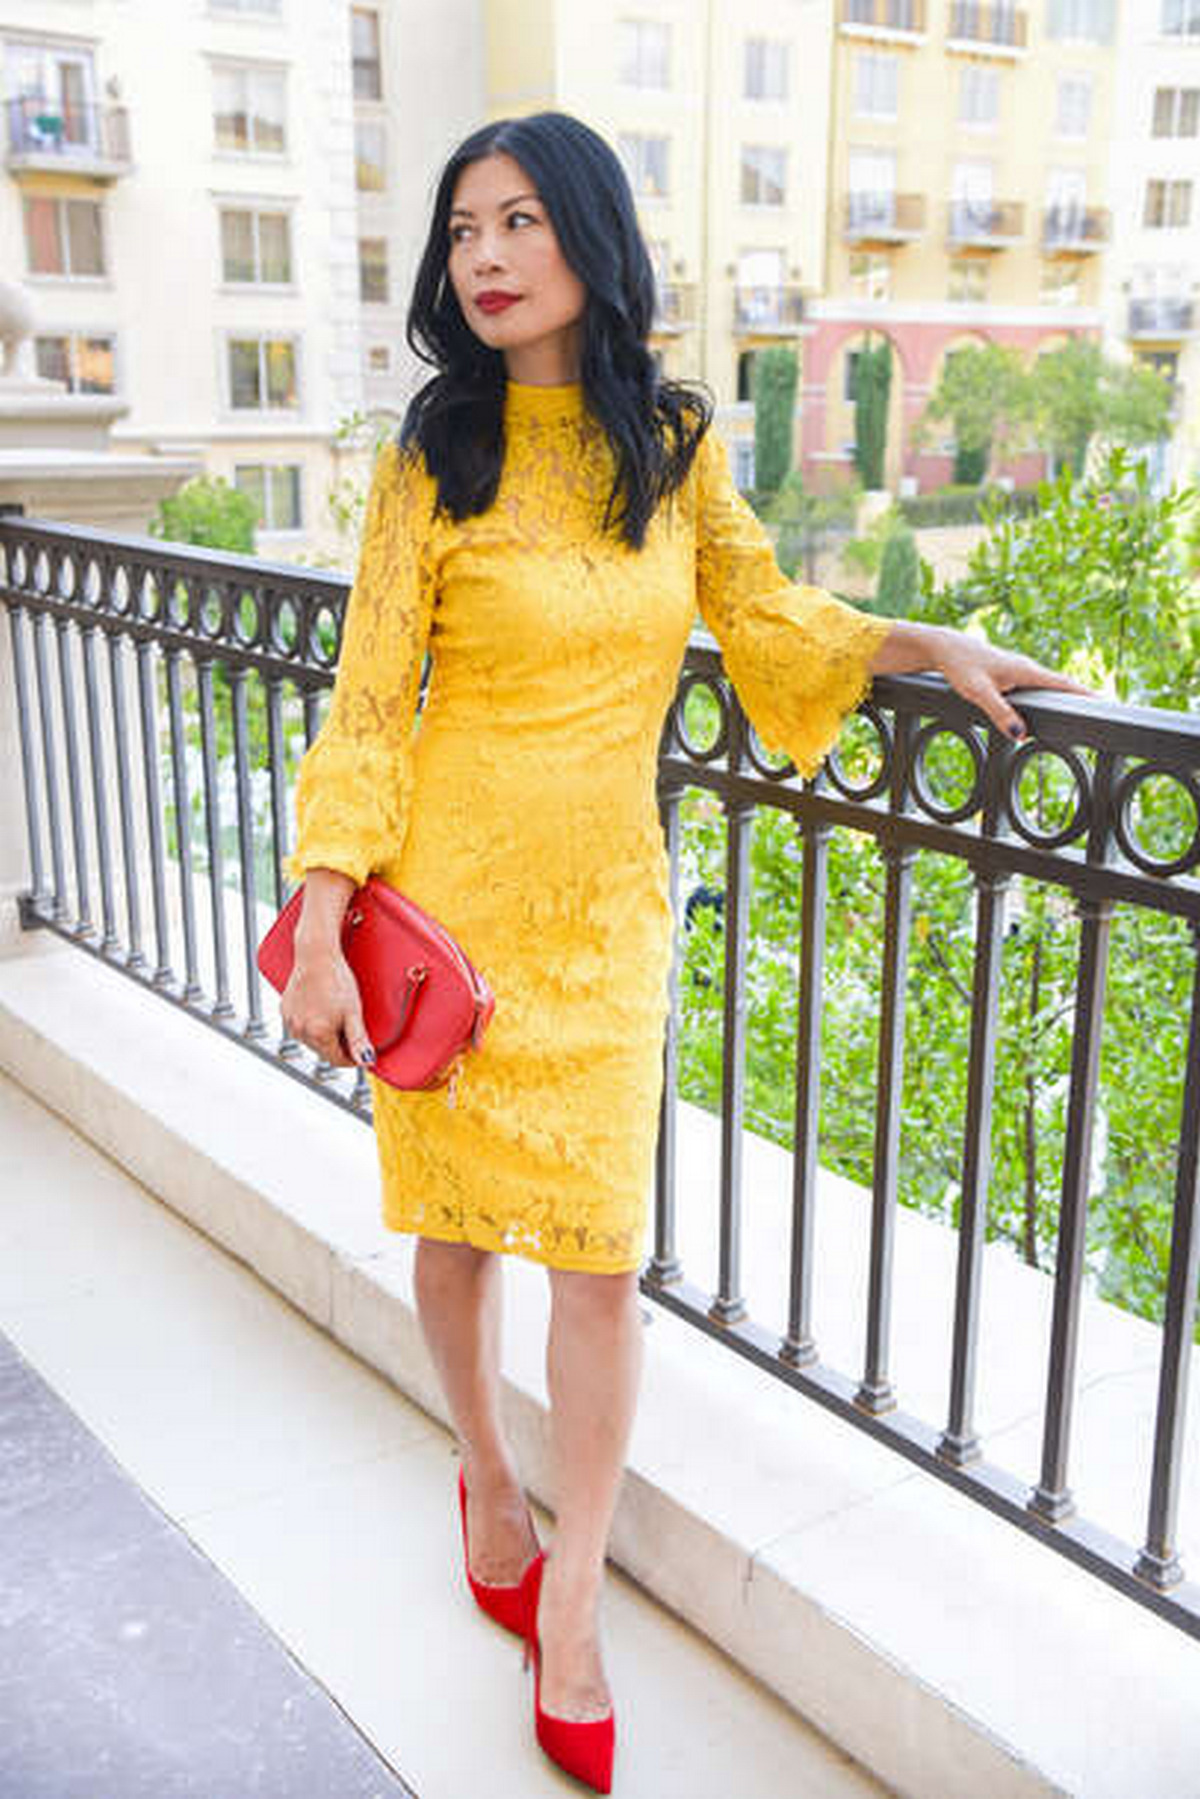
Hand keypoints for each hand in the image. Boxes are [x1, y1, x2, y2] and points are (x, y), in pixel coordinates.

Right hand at [281, 948, 374, 1068]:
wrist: (317, 956)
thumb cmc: (336, 980)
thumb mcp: (354, 1012)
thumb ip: (358, 1040)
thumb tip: (366, 1061)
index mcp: (318, 1034)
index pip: (337, 1060)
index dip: (351, 1059)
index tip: (359, 1053)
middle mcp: (300, 1031)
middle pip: (323, 1052)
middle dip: (337, 1047)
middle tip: (349, 1031)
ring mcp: (290, 1021)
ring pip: (310, 1040)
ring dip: (322, 1036)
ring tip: (334, 1017)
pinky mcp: (284, 1010)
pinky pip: (299, 1027)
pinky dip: (310, 1024)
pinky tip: (319, 1010)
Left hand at [931, 629, 1097, 741]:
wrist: (944, 648)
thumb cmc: (960, 666)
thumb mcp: (978, 692)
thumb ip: (1000, 713)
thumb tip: (1021, 735)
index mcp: (1025, 670)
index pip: (1064, 683)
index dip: (1086, 694)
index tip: (1108, 703)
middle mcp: (1027, 668)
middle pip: (1062, 685)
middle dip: (1083, 698)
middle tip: (1107, 713)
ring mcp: (1020, 671)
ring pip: (1049, 686)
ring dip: (1068, 697)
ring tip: (1086, 713)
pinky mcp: (1011, 675)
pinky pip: (1037, 687)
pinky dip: (1050, 696)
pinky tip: (1052, 707)